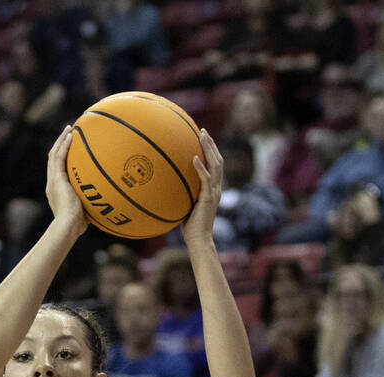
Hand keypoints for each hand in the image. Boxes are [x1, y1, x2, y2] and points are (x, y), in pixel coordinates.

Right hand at [45, 126, 87, 236]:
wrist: (68, 225)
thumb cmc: (79, 224)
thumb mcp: (87, 210)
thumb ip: (94, 203)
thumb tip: (110, 203)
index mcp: (57, 189)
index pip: (58, 169)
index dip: (63, 156)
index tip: (70, 147)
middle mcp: (52, 183)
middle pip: (54, 158)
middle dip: (61, 144)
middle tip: (69, 132)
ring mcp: (53, 180)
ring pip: (54, 154)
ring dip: (61, 140)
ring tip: (69, 128)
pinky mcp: (56, 179)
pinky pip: (59, 157)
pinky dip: (64, 145)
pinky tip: (71, 135)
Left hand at [182, 129, 223, 245]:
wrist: (198, 240)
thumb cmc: (189, 226)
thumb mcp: (184, 205)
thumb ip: (181, 194)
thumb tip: (165, 186)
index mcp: (212, 188)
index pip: (215, 165)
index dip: (210, 150)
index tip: (202, 137)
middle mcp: (216, 188)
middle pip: (218, 160)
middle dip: (210, 144)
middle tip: (202, 130)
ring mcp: (214, 192)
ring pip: (216, 165)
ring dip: (209, 149)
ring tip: (201, 136)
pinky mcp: (208, 198)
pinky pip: (205, 180)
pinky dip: (200, 168)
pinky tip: (193, 158)